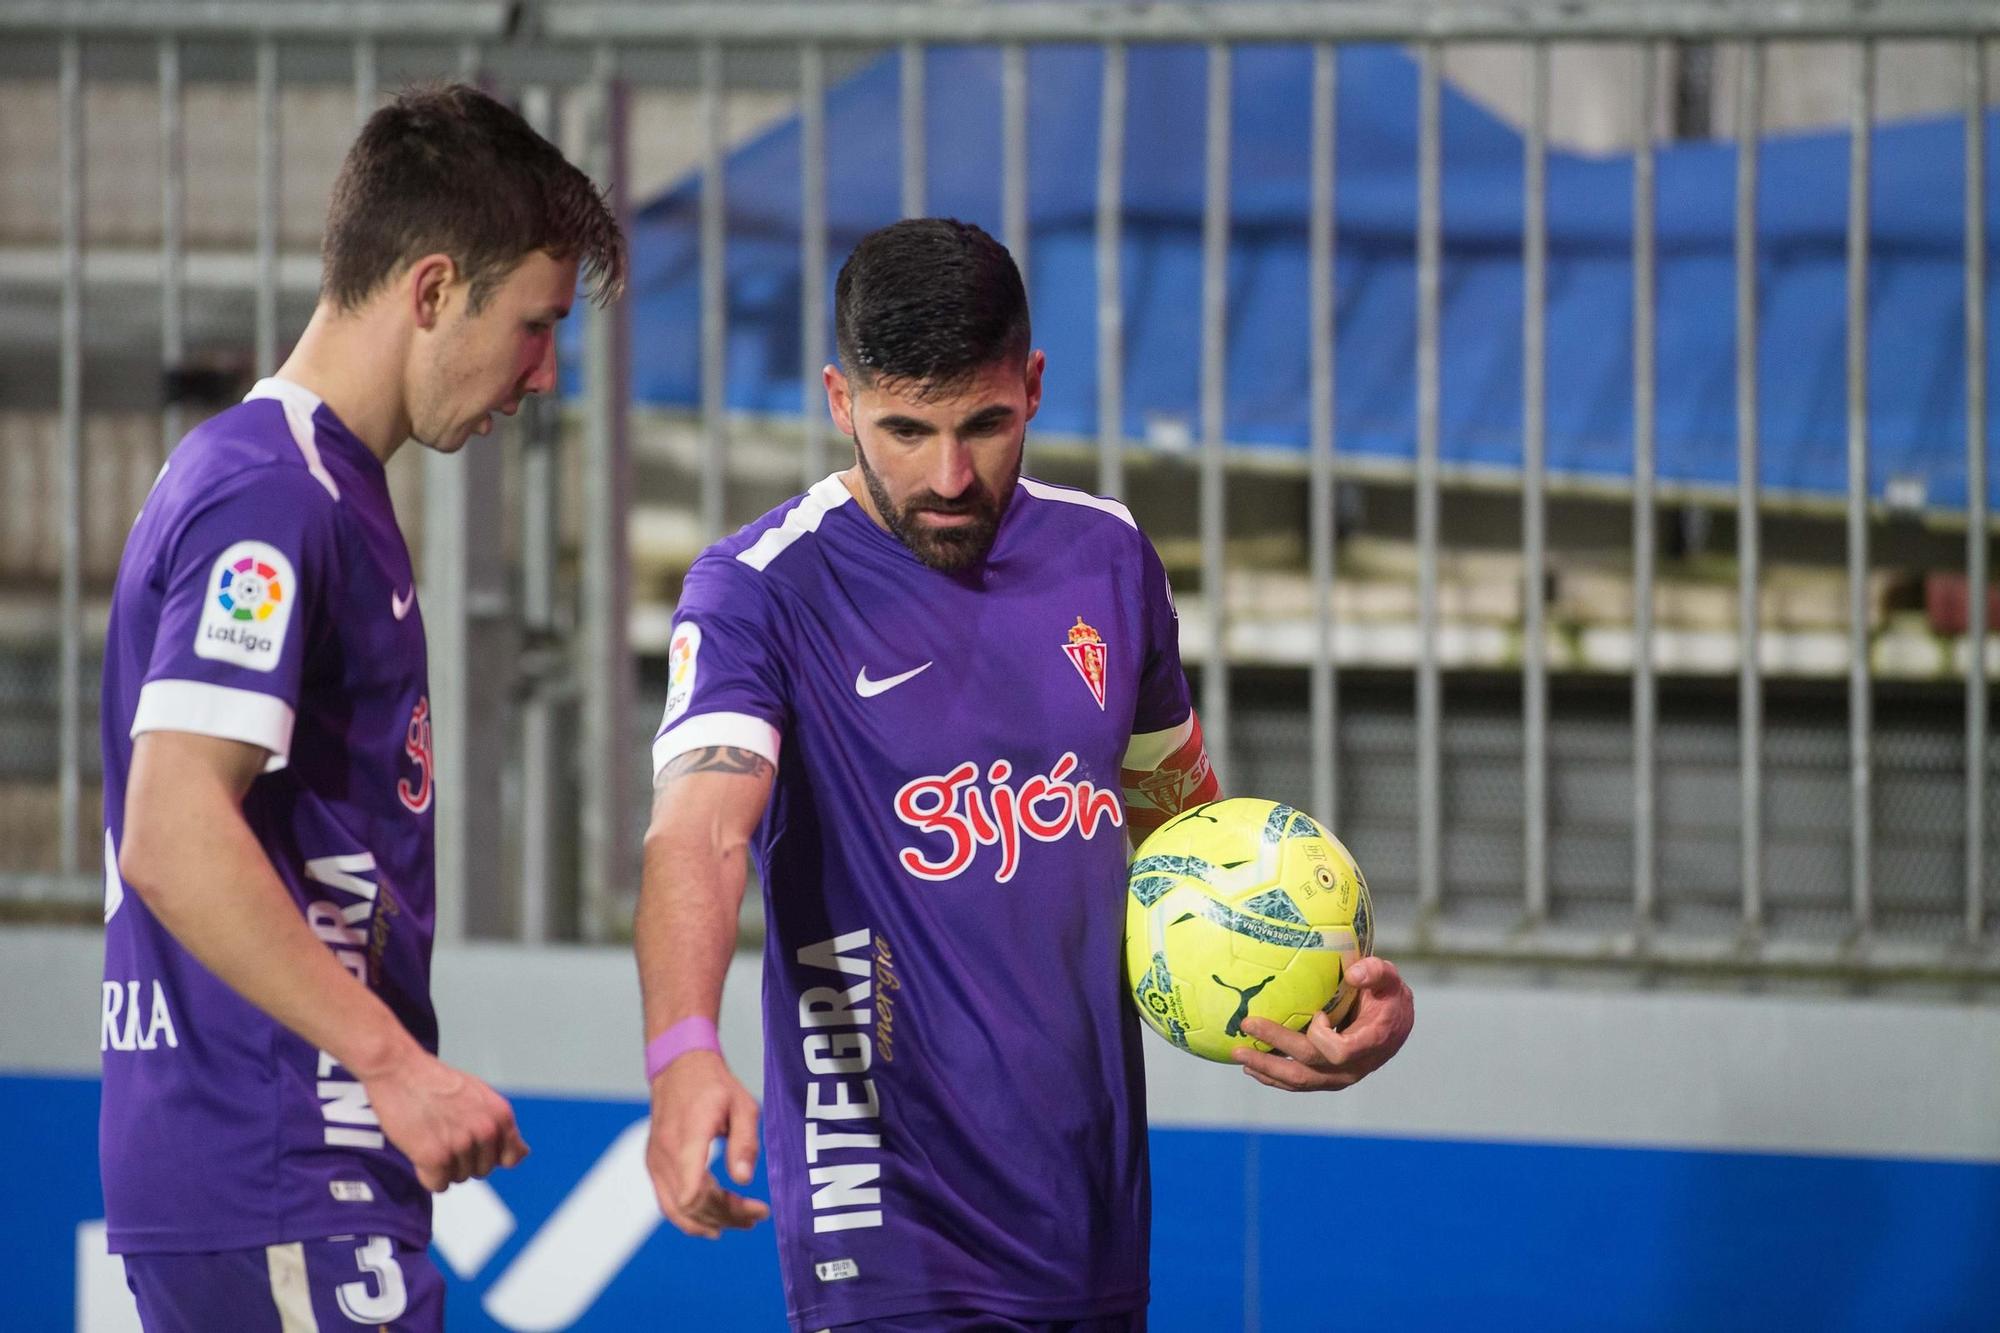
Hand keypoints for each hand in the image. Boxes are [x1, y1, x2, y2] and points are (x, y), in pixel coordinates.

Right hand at [363, 1047, 529, 1191]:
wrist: (399, 1069)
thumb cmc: (436, 1081)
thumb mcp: (480, 1096)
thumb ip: (500, 1125)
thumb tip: (523, 1154)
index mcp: (501, 1114)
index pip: (512, 1157)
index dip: (491, 1156)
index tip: (475, 1147)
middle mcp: (486, 1131)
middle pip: (481, 1170)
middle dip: (463, 1160)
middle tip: (443, 1135)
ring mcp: (462, 1144)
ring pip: (458, 1178)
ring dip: (443, 1166)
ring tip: (430, 1137)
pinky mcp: (435, 1157)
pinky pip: (438, 1185)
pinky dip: (427, 1175)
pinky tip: (420, 1151)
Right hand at [645, 1050, 769, 1238]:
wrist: (679, 1067)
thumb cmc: (714, 1085)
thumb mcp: (742, 1105)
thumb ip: (744, 1142)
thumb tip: (743, 1179)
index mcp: (689, 1136)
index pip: (694, 1189)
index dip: (724, 1209)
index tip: (755, 1211)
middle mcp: (666, 1153)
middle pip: (692, 1205)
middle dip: (727, 1217)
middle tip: (757, 1216)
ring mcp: (655, 1162)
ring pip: (677, 1210)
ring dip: (710, 1222)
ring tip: (740, 1223)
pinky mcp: (653, 1165)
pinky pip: (667, 1203)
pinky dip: (689, 1219)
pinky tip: (712, 1224)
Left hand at [1232, 956, 1414, 1091]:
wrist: (1396, 1024)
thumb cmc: (1389, 997)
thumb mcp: (1390, 978)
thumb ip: (1375, 971)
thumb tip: (1353, 973)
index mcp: (1370, 1043)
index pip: (1339, 1051)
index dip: (1322, 1036)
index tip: (1315, 1014)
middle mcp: (1354, 1066)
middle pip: (1308, 1066)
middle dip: (1275, 1049)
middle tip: (1246, 1027)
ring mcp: (1340, 1077)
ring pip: (1300, 1080)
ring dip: (1267, 1069)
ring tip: (1240, 1055)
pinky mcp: (1328, 1079)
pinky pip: (1299, 1082)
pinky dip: (1274, 1076)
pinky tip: (1253, 1068)